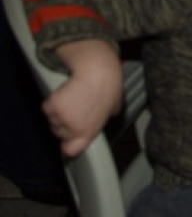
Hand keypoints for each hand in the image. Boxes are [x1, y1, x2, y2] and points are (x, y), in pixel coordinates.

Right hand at [43, 40, 122, 156]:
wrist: (98, 72)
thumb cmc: (109, 87)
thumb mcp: (113, 109)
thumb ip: (102, 119)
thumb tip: (100, 120)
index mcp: (89, 132)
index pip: (72, 150)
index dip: (68, 145)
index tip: (67, 140)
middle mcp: (74, 129)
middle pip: (59, 133)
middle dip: (63, 124)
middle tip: (73, 110)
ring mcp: (62, 118)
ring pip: (52, 121)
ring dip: (57, 113)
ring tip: (70, 100)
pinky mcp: (52, 106)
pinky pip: (47, 109)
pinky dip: (51, 103)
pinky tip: (63, 94)